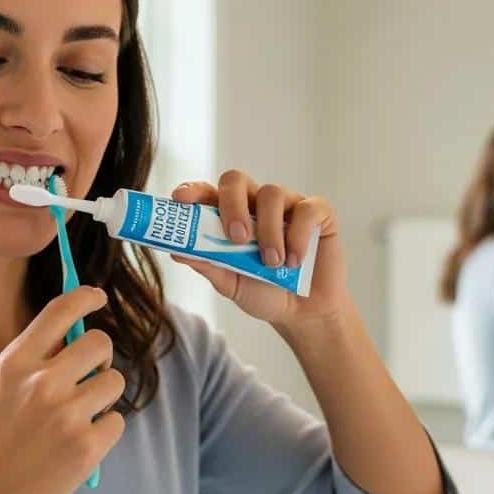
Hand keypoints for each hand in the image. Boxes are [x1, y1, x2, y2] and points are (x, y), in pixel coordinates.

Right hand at [0, 286, 124, 493]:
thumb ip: (29, 361)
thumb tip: (69, 337)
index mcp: (15, 362)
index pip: (61, 310)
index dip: (87, 296)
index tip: (99, 297)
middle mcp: (42, 383)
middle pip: (99, 342)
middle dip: (100, 357)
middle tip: (90, 375)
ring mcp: (66, 416)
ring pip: (115, 381)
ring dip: (104, 395)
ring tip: (81, 415)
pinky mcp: (86, 448)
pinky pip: (116, 421)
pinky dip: (104, 431)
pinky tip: (79, 444)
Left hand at [169, 171, 348, 326]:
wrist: (303, 313)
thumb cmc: (263, 293)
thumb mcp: (230, 284)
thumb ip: (207, 265)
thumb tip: (176, 250)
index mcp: (228, 216)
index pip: (206, 192)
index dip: (192, 190)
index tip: (180, 199)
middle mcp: (255, 203)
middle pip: (236, 180)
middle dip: (232, 205)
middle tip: (237, 238)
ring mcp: (286, 204)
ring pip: (272, 194)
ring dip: (268, 231)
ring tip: (272, 263)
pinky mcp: (317, 212)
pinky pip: (306, 209)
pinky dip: (298, 236)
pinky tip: (295, 261)